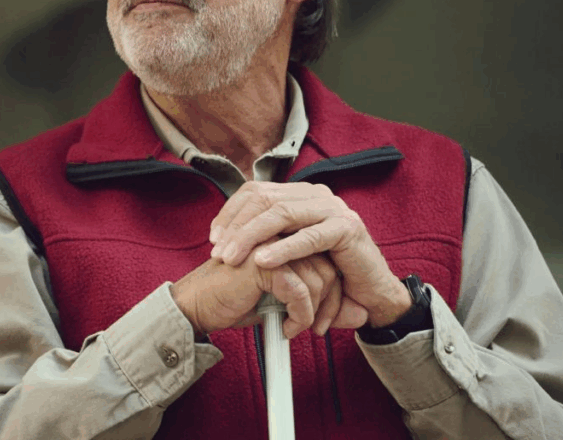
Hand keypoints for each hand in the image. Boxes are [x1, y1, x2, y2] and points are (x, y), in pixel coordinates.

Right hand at [170, 252, 367, 338]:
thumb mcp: (285, 301)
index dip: (330, 292)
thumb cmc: (235, 300)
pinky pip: (300, 291)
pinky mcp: (264, 260)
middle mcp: (278, 233)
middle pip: (327, 265)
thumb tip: (363, 316)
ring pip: (319, 277)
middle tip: (316, 330)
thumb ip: (323, 301)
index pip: (324, 257)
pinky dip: (300, 316)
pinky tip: (285, 327)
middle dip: (327, 304)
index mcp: (282, 235)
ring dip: (312, 312)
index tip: (321, 320)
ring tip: (294, 328)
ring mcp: (271, 243)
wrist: (199, 306)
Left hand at [209, 181, 411, 327]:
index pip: (256, 191)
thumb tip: (223, 233)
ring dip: (252, 236)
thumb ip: (266, 235)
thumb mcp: (289, 248)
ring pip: (282, 214)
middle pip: (265, 199)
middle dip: (236, 225)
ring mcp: (333, 208)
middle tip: (218, 252)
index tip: (213, 237)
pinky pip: (309, 237)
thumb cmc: (325, 271)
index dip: (231, 212)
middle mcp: (315, 195)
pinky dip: (283, 249)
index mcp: (299, 194)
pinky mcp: (347, 229)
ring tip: (232, 257)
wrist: (369, 292)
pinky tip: (262, 261)